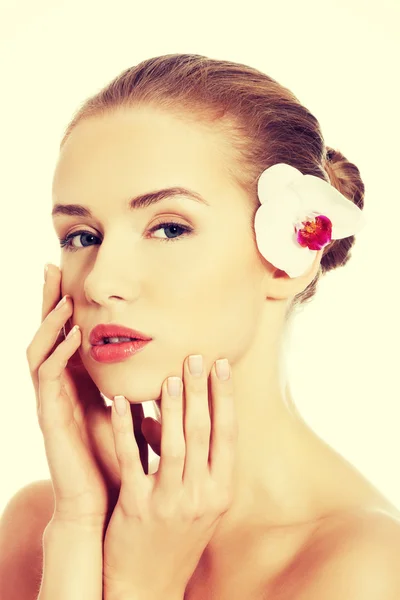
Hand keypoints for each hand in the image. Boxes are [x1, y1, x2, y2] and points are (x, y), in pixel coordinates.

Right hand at [26, 265, 152, 532]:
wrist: (103, 505)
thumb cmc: (118, 461)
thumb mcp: (130, 417)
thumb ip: (137, 392)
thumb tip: (167, 370)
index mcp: (78, 386)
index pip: (67, 335)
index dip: (66, 306)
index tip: (73, 274)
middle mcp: (61, 388)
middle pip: (47, 334)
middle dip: (49, 300)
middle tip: (52, 266)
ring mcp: (52, 401)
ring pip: (40, 349)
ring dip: (49, 319)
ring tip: (61, 293)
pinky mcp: (50, 417)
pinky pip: (47, 377)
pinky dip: (58, 352)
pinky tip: (72, 334)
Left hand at [103, 354, 237, 598]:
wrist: (148, 585)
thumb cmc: (175, 538)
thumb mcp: (198, 504)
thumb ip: (193, 462)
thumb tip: (171, 416)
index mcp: (221, 491)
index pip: (227, 434)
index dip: (225, 397)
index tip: (221, 364)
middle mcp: (201, 495)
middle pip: (203, 432)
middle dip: (200, 390)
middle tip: (196, 356)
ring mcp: (170, 502)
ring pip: (174, 443)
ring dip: (172, 406)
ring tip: (169, 374)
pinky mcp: (138, 507)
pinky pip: (132, 459)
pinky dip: (126, 428)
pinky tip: (120, 403)